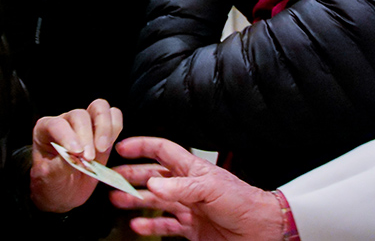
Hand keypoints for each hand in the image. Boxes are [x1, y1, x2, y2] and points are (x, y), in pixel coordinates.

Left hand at [31, 98, 122, 211]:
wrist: (66, 192)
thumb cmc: (54, 182)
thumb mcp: (50, 179)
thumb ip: (59, 165)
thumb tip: (74, 156)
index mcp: (45, 129)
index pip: (56, 124)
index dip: (67, 136)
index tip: (76, 153)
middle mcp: (65, 120)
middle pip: (79, 115)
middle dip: (86, 136)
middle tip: (89, 159)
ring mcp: (86, 122)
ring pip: (99, 107)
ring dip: (104, 127)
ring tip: (102, 149)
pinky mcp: (103, 127)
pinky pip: (114, 115)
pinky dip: (115, 127)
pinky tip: (109, 145)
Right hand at [109, 136, 283, 240]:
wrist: (261, 228)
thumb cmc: (243, 201)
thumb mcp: (211, 188)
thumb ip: (181, 187)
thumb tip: (153, 184)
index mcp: (192, 169)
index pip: (162, 151)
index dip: (142, 147)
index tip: (122, 147)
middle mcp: (187, 186)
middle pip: (153, 176)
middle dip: (132, 176)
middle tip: (112, 178)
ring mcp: (188, 207)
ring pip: (155, 201)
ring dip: (135, 200)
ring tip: (117, 201)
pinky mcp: (191, 228)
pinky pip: (165, 225)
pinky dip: (150, 225)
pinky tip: (138, 224)